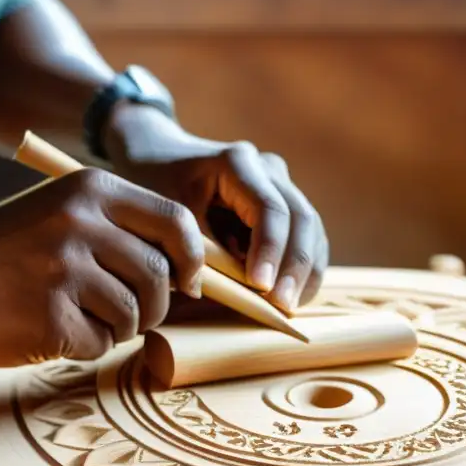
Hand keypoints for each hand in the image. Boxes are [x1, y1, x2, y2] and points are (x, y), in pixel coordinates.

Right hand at [0, 168, 205, 366]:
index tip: (187, 282)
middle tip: (125, 312)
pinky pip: (100, 344)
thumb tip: (193, 273)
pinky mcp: (49, 317)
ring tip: (79, 316)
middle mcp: (79, 222)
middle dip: (153, 305)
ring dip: (117, 328)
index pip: (175, 221)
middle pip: (158, 276)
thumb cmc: (8, 251)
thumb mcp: (63, 214)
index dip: (191, 258)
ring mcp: (62, 269)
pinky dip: (85, 346)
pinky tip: (52, 329)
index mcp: (90, 189)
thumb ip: (122, 230)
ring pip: (134, 315)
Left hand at [103, 105, 328, 312]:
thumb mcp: (167, 217)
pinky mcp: (282, 202)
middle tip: (282, 307)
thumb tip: (232, 292)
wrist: (154, 157)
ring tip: (289, 308)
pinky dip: (301, 267)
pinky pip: (304, 236)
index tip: (260, 287)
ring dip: (305, 271)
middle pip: (300, 218)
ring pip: (310, 229)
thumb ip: (197, 250)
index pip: (269, 209)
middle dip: (295, 266)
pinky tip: (292, 296)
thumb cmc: (155, 186)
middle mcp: (266, 168)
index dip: (269, 250)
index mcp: (236, 163)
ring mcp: (279, 183)